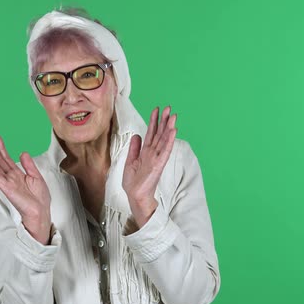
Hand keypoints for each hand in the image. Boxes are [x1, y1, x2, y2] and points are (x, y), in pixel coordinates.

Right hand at [0, 135, 51, 244]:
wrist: (41, 210)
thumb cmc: (39, 198)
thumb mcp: (36, 176)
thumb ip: (28, 165)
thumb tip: (22, 152)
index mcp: (17, 174)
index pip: (6, 159)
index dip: (1, 148)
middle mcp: (10, 177)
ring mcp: (7, 182)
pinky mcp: (6, 188)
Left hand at [122, 106, 176, 227]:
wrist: (134, 196)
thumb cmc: (133, 182)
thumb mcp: (130, 161)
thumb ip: (134, 148)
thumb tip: (137, 135)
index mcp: (146, 152)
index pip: (151, 133)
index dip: (154, 121)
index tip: (156, 109)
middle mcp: (152, 153)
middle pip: (159, 134)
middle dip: (163, 121)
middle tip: (168, 107)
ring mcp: (156, 158)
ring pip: (164, 140)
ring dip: (169, 128)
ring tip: (173, 116)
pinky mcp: (158, 165)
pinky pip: (165, 151)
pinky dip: (169, 141)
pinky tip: (173, 132)